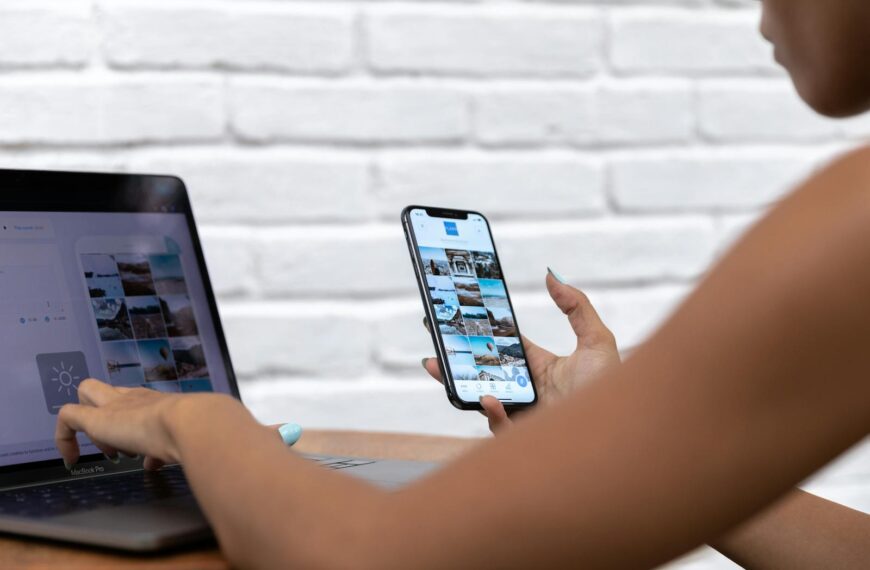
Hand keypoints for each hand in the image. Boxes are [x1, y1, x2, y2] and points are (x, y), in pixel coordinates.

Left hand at [55, 380, 299, 470]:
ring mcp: (121, 405)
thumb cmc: (225, 431)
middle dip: (111, 409)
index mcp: (173, 406)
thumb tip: (292, 433)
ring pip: (88, 393)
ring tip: (98, 450)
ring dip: (89, 419)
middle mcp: (145, 400)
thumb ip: (269, 434)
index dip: (149, 436)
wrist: (204, 426)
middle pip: (116, 389)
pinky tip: (72, 461)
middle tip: (119, 441)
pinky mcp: (100, 418)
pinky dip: (64, 438)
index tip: (154, 462)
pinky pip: (67, 418)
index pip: (152, 409)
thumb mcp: (246, 433)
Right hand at [423, 270, 619, 432]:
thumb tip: (552, 275)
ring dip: (458, 383)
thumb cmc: (611, 389)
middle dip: (455, 359)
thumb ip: (576, 306)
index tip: (458, 318)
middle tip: (434, 341)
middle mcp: (528, 390)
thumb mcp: (596, 340)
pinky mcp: (523, 436)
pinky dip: (491, 412)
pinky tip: (488, 399)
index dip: (481, 334)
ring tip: (438, 365)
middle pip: (483, 372)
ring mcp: (523, 414)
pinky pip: (498, 426)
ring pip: (481, 398)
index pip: (504, 348)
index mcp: (541, 367)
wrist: (622, 429)